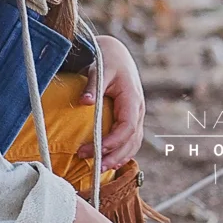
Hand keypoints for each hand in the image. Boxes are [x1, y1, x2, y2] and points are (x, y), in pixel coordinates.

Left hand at [77, 34, 144, 166]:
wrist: (116, 54)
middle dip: (114, 156)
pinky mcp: (130, 118)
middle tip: (95, 167)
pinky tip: (108, 161)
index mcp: (132, 99)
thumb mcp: (99, 69)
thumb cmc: (107, 60)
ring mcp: (136, 115)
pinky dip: (121, 152)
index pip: (127, 127)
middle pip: (132, 140)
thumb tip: (84, 102)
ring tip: (100, 168)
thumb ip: (92, 85)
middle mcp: (137, 109)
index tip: (94, 150)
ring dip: (119, 158)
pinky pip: (130, 140)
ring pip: (133, 143)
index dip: (112, 142)